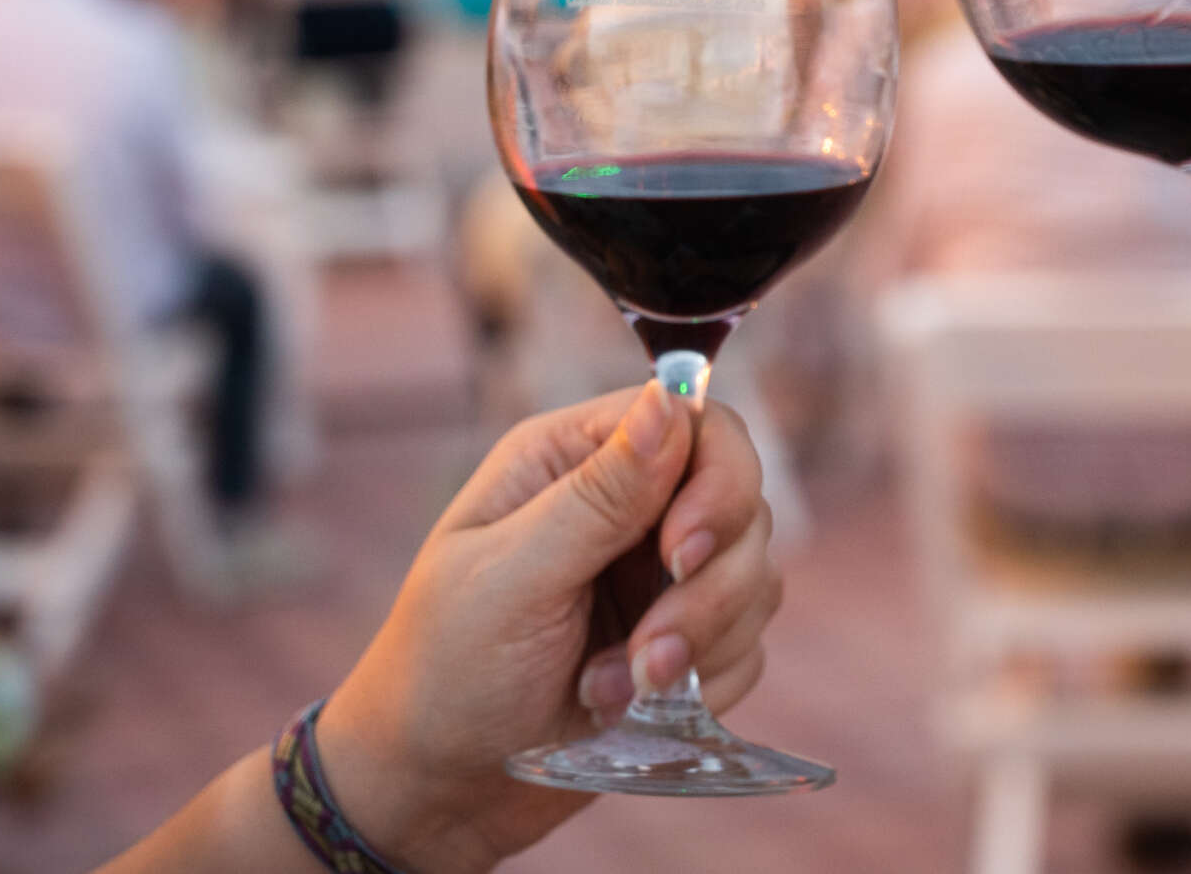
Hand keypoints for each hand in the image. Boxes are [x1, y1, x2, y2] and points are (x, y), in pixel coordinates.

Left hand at [315, 384, 779, 871]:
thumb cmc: (444, 671)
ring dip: (697, 645)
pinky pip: (747, 646)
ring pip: (754, 577)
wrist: (436, 791)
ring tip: (612, 690)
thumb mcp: (511, 578)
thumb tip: (672, 399)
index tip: (682, 554)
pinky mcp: (681, 641)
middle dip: (707, 588)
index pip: (698, 423)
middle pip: (743, 502)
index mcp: (571, 459)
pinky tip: (624, 709)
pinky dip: (700, 686)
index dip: (716, 481)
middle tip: (646, 654)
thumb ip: (599, 494)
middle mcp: (625, 504)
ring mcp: (655, 575)